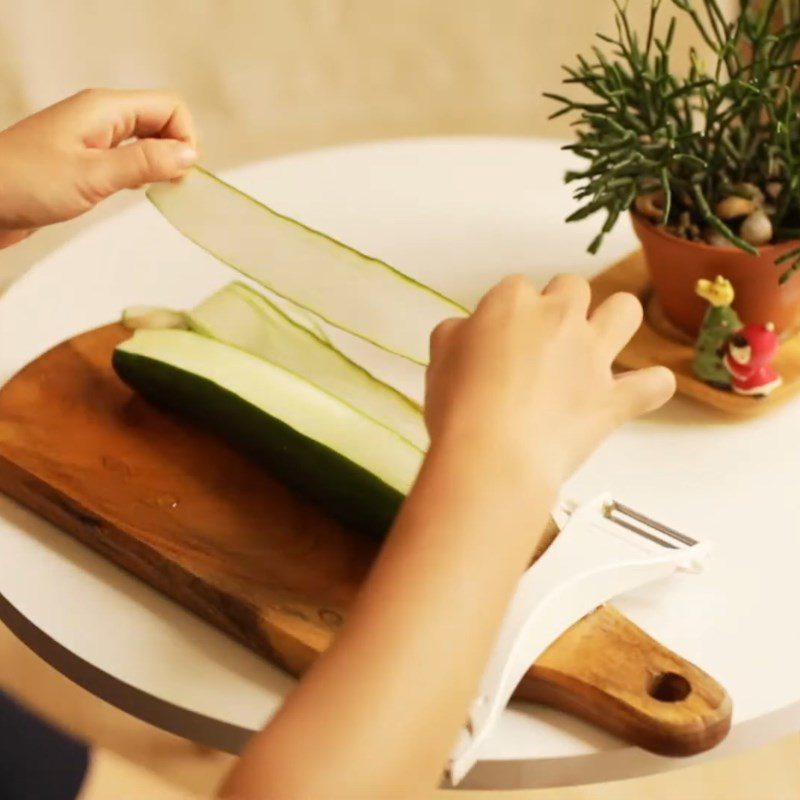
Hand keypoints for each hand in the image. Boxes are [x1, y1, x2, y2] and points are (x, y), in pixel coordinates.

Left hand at [0, 88, 197, 246]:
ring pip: (147, 140)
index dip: (184, 137)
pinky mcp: (87, 160)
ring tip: (157, 189)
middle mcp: (101, 118)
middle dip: (177, 150)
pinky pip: (129, 157)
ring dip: (161, 162)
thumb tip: (189, 155)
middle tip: (173, 184)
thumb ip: (143, 163)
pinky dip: (142, 173)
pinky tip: (136, 191)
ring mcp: (93, 138)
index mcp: (104, 109)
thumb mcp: (92, 175)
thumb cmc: (24, 183)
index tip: (181, 172)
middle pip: (161, 121)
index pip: (169, 107)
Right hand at [425, 274, 674, 490]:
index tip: (498, 340)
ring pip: (625, 310)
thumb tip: (469, 331)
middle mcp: (559, 318)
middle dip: (561, 306)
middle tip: (542, 341)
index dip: (508, 314)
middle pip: (572, 287)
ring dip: (615, 319)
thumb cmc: (457, 408)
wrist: (492, 457)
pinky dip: (650, 387)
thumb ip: (457, 334)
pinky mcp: (614, 398)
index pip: (515, 288)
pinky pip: (654, 384)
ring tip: (599, 341)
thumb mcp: (438, 359)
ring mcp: (592, 356)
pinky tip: (637, 392)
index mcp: (512, 303)